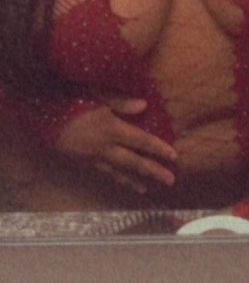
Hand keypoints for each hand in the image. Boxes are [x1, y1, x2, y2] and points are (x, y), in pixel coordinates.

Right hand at [55, 98, 177, 194]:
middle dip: (152, 171)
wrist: (40, 115)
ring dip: (135, 180)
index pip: (140, 140)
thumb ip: (120, 102)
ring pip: (119, 171)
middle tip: (170, 180)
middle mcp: (104, 146)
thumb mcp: (95, 93)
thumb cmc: (70, 98)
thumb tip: (144, 106)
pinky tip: (124, 182)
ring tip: (148, 189)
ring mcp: (93, 156)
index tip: (174, 155)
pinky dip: (117, 179)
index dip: (157, 148)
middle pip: (133, 161)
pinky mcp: (84, 160)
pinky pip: (105, 172)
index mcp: (110, 128)